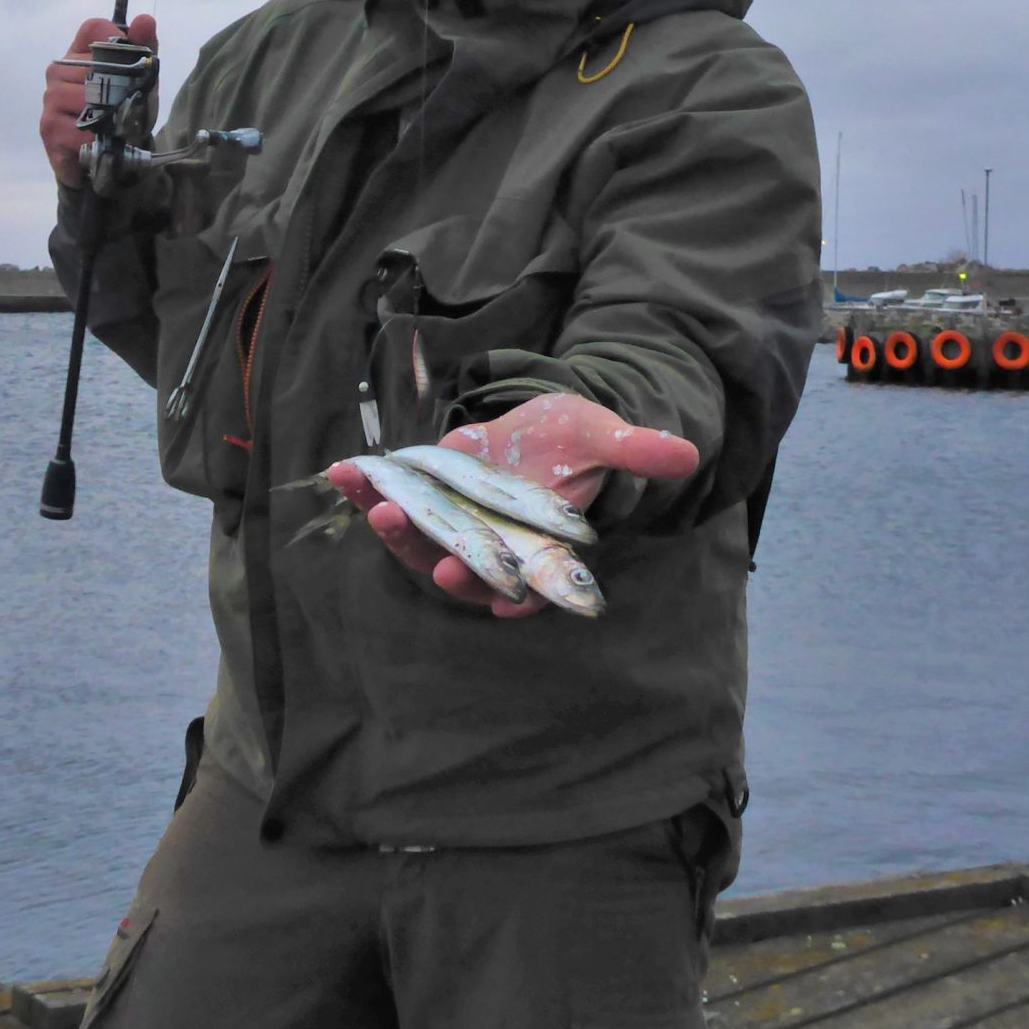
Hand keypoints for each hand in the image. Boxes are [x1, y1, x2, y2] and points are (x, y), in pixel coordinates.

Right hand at [41, 14, 157, 186]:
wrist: (102, 155)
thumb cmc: (119, 110)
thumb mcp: (138, 80)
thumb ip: (143, 49)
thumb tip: (146, 20)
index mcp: (78, 51)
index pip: (95, 28)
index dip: (119, 43)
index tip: (132, 64)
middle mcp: (58, 69)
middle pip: (96, 68)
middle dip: (119, 90)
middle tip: (126, 107)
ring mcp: (50, 98)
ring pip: (87, 100)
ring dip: (107, 118)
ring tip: (113, 127)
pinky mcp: (48, 127)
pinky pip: (79, 131)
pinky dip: (96, 140)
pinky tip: (99, 142)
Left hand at [326, 394, 699, 617]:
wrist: (548, 428)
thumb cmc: (584, 441)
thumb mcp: (608, 439)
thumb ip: (638, 451)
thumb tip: (685, 454)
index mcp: (539, 548)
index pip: (529, 584)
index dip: (513, 593)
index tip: (496, 600)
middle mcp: (493, 546)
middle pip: (461, 565)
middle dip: (431, 552)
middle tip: (401, 530)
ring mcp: (455, 524)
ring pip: (418, 539)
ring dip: (389, 523)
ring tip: (368, 499)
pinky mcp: (428, 498)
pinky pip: (392, 500)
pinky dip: (368, 488)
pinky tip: (343, 470)